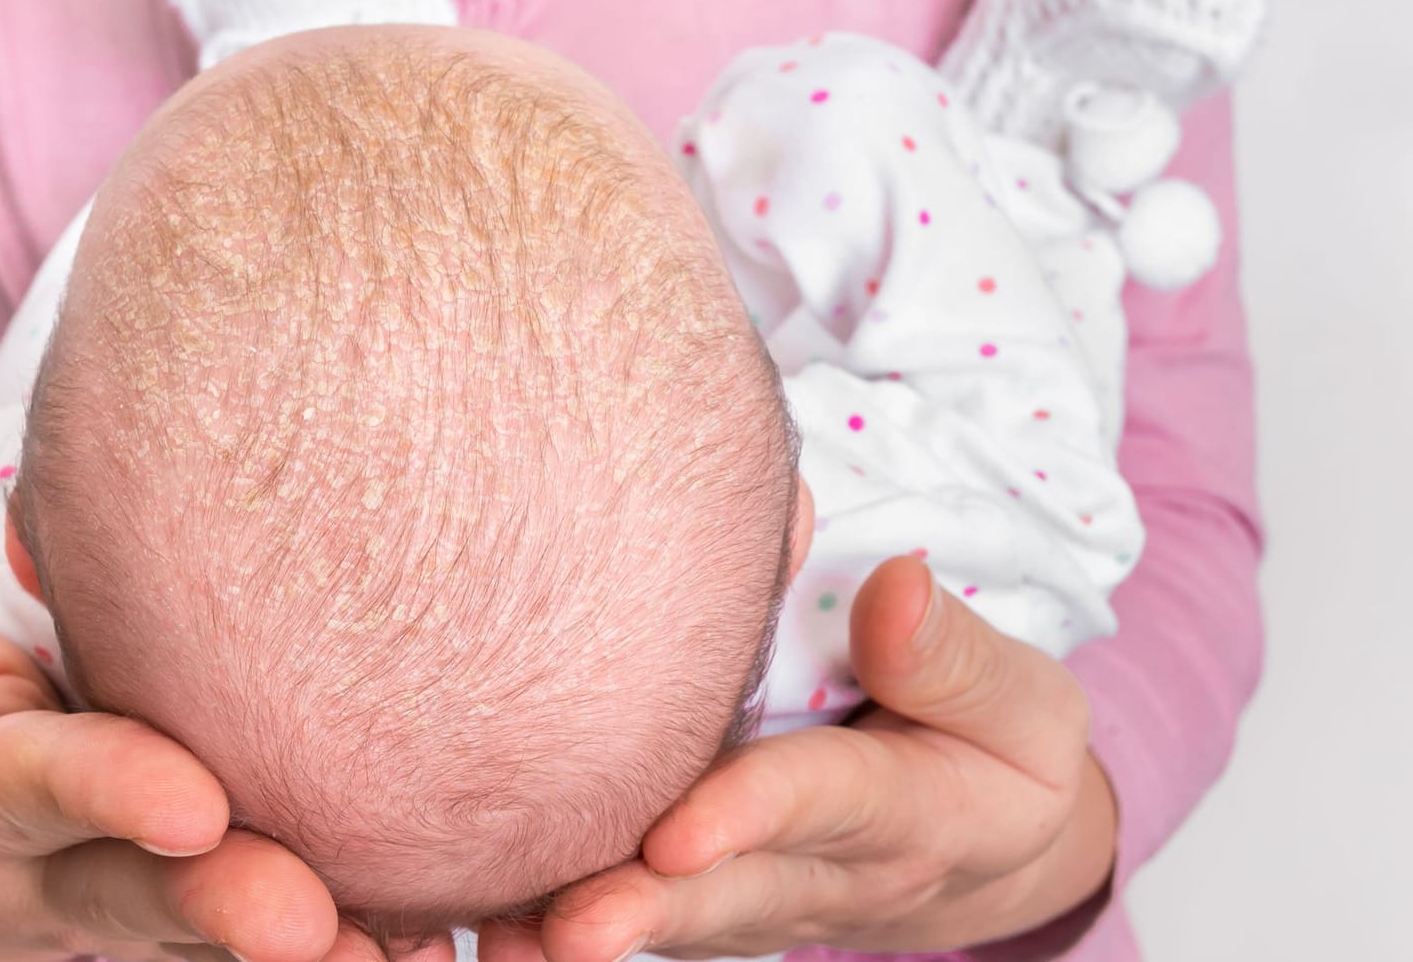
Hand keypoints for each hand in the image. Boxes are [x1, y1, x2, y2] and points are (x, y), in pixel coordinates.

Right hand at [0, 593, 385, 961]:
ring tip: (389, 951)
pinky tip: (437, 938)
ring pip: (218, 941)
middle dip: (218, 909)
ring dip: (310, 953)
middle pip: (141, 896)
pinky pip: (292, 943)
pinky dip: (361, 944)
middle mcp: (65, 881)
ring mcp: (143, 920)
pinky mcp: (208, 930)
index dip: (103, 793)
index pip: (35, 789)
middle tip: (306, 921)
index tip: (189, 800)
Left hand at [480, 557, 1117, 959]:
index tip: (676, 834)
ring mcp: (767, 898)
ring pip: (679, 916)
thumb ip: (952, 653)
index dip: (748, 814)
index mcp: (911, 811)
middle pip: (729, 888)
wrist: (989, 853)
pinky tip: (495, 927)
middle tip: (572, 927)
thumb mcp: (1019, 700)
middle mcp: (828, 872)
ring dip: (598, 927)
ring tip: (512, 938)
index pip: (821, 803)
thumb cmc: (995, 748)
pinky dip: (570, 925)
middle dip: (648, 908)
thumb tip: (890, 587)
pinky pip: (654, 915)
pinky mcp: (719, 901)